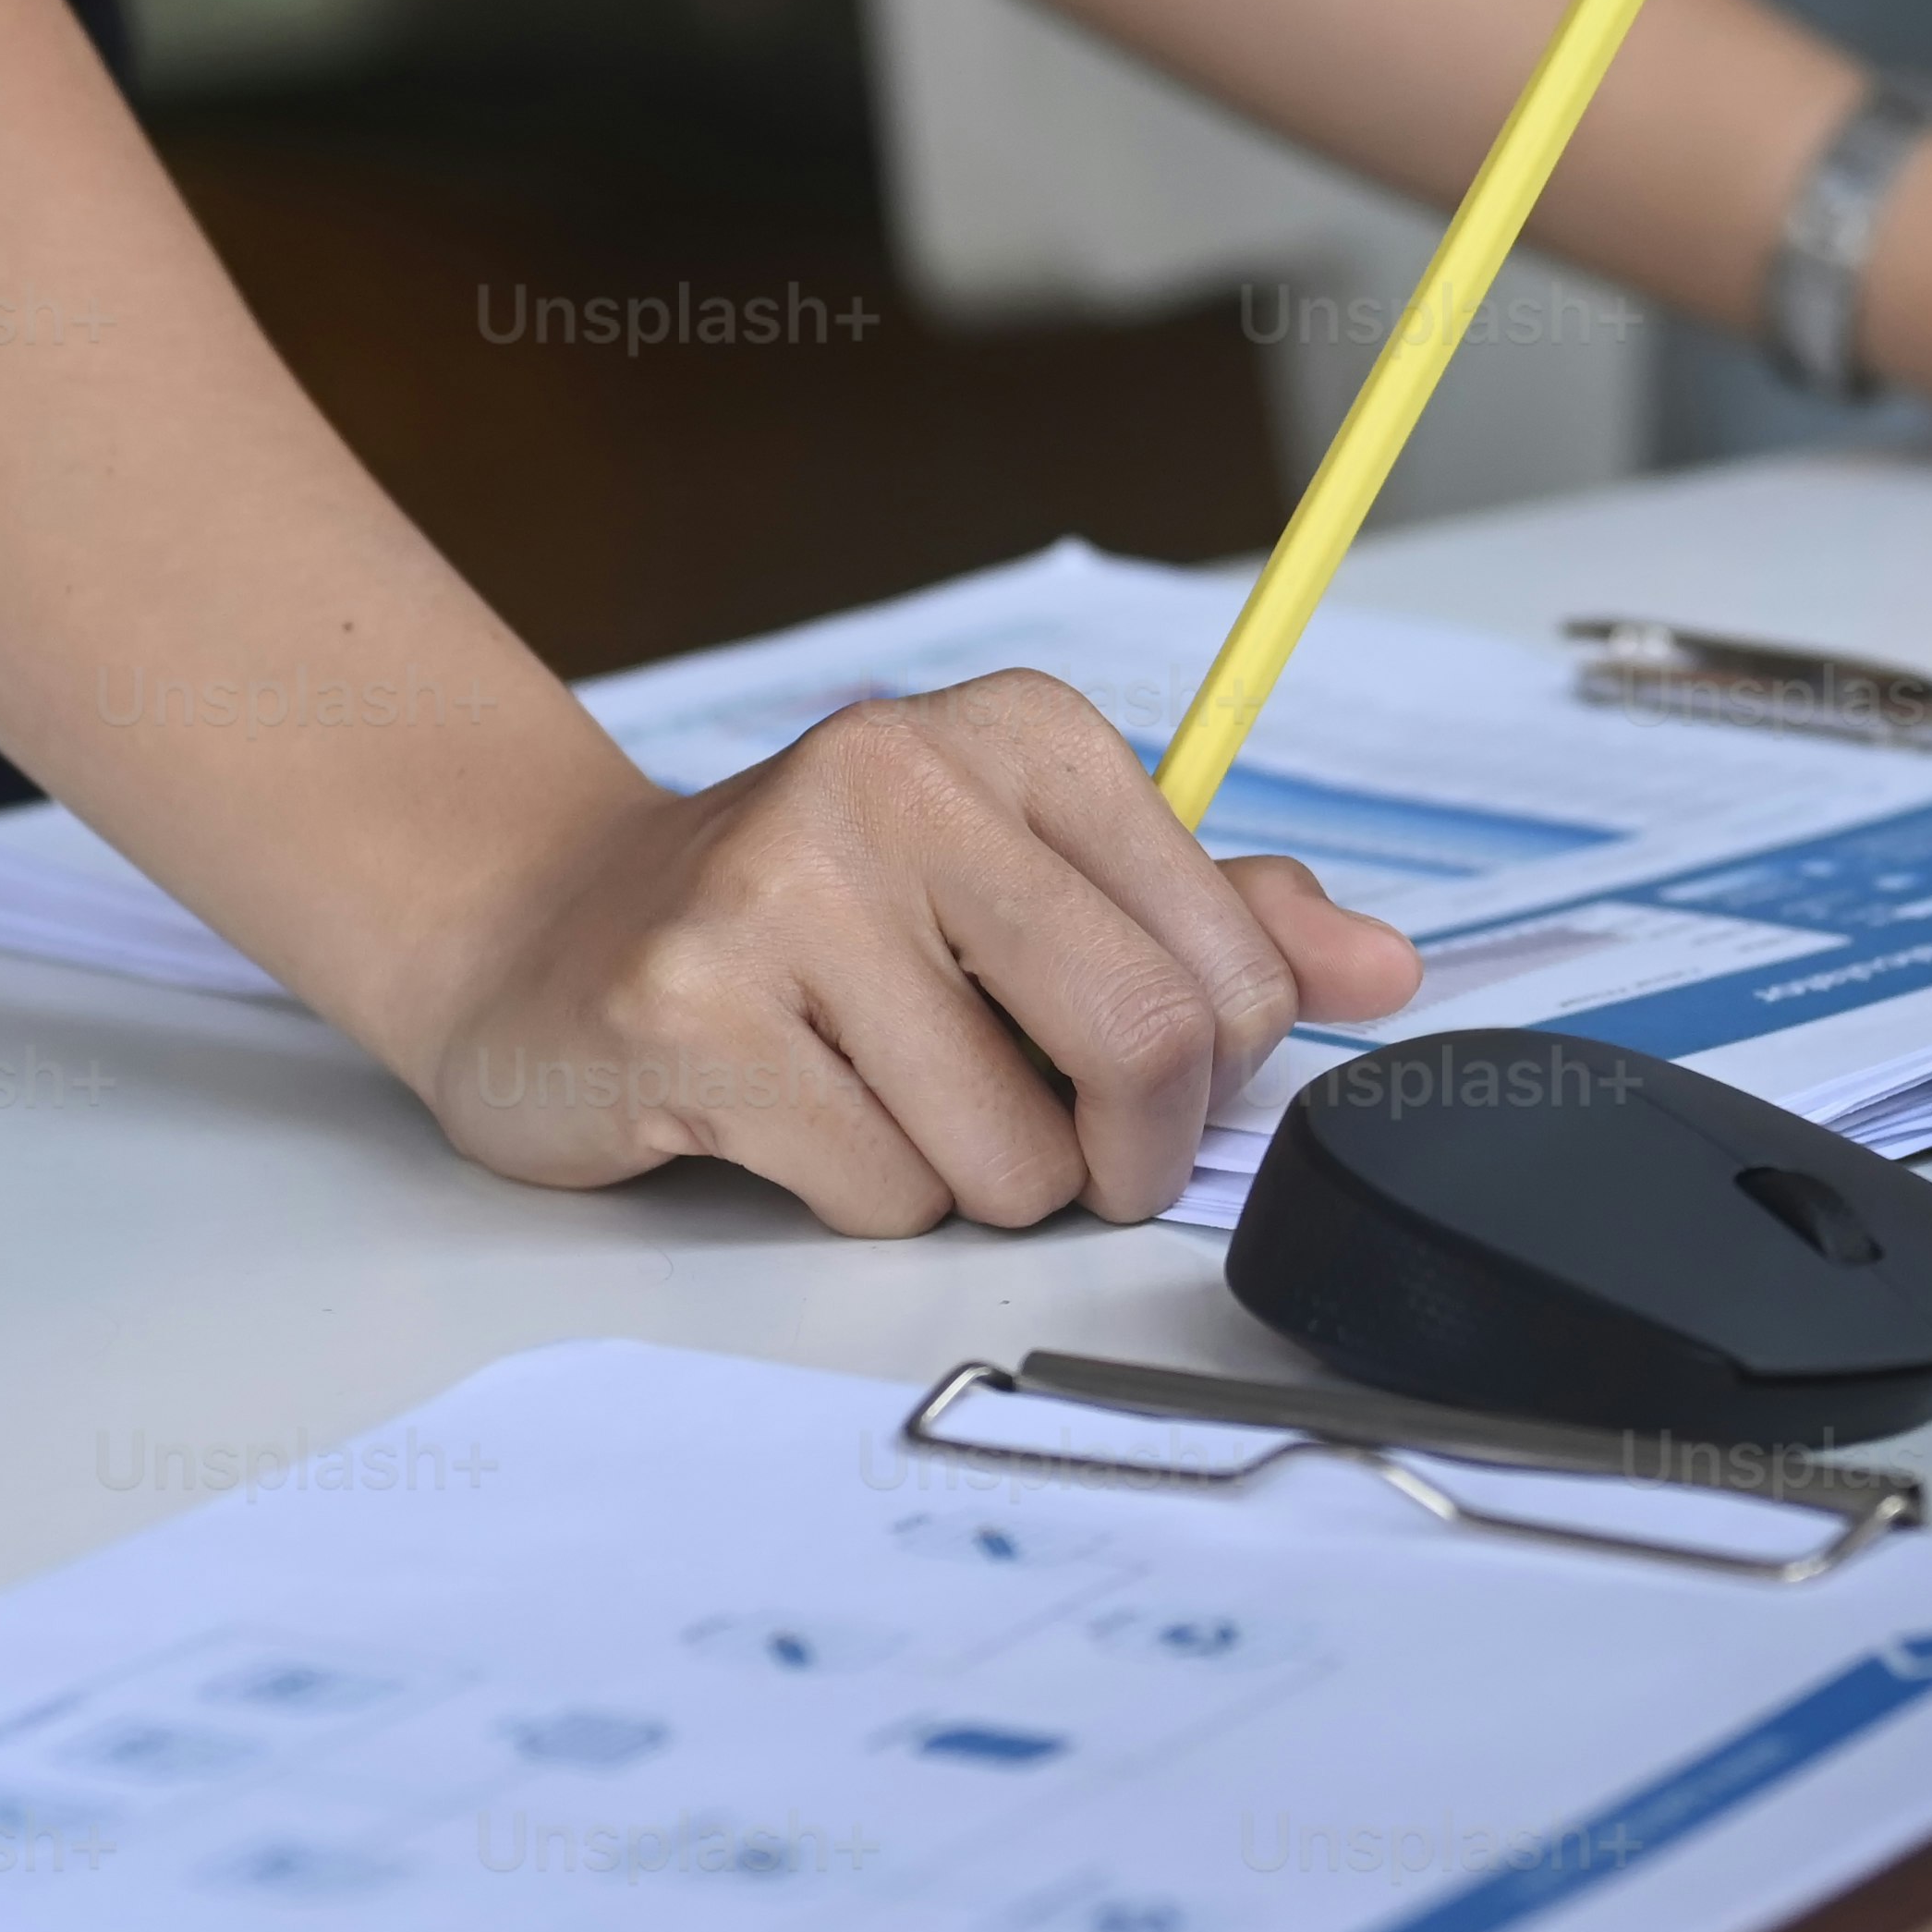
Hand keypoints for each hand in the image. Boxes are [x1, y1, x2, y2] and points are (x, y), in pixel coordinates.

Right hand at [394, 676, 1417, 1234]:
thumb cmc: (813, 923)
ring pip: (1008, 1156)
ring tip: (878, 1098)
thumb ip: (1208, 920)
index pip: (1230, 963)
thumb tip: (1386, 968)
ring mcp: (783, 888)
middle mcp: (900, 776)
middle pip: (1144, 1047)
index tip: (1142, 1086)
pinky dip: (855, 1196)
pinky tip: (788, 1115)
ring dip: (965, 1181)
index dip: (1210, 1075)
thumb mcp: (1021, 882)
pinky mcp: (690, 1008)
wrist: (545, 933)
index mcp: (1018, 735)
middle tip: (1059, 1155)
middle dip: (1120, 1154)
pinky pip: (877, 1192)